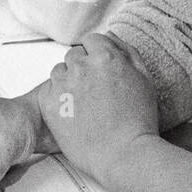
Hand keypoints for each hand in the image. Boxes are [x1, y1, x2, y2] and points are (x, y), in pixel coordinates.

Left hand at [36, 33, 158, 183]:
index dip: (96, 56)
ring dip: (68, 82)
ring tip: (84, 105)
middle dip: (83, 68)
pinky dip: (57, 99)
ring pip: (59, 72)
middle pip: (74, 56)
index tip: (100, 72)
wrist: (123, 154)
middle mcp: (81, 66)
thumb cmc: (138, 120)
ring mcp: (62, 84)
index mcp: (106, 56)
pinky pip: (48, 90)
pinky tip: (72, 113)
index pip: (91, 41)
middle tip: (94, 92)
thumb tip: (110, 37)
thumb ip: (126, 52)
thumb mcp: (144, 79)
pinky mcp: (49, 103)